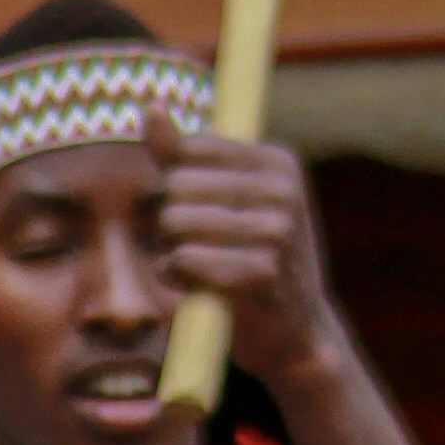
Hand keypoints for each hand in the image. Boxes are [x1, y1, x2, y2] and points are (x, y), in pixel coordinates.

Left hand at [146, 120, 337, 394]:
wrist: (296, 335)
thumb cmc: (252, 264)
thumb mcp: (228, 203)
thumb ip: (183, 159)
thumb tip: (148, 110)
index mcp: (278, 162)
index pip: (191, 150)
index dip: (175, 185)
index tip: (196, 215)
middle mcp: (281, 190)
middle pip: (176, 186)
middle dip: (169, 223)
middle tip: (195, 250)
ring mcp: (275, 231)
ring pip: (175, 223)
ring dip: (170, 253)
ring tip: (196, 270)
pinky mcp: (258, 274)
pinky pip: (184, 261)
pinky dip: (176, 278)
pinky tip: (196, 289)